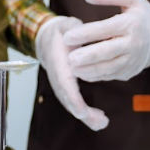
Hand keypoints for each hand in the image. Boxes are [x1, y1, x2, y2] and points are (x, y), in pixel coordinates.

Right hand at [35, 16, 108, 130]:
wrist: (47, 39)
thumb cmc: (60, 33)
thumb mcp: (66, 26)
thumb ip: (72, 29)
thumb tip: (78, 31)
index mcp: (59, 62)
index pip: (64, 84)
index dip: (73, 99)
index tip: (82, 112)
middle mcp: (57, 77)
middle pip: (67, 99)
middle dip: (83, 113)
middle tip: (101, 122)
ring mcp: (59, 85)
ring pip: (70, 104)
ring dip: (86, 116)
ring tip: (103, 123)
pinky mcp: (64, 89)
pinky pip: (72, 103)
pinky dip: (84, 112)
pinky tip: (99, 118)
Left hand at [63, 0, 149, 81]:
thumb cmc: (141, 14)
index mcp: (131, 24)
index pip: (106, 29)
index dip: (86, 33)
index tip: (67, 36)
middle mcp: (133, 44)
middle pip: (108, 52)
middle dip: (88, 56)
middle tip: (69, 58)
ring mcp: (132, 60)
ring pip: (109, 67)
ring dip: (89, 69)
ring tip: (72, 68)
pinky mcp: (129, 72)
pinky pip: (111, 75)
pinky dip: (96, 76)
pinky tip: (81, 73)